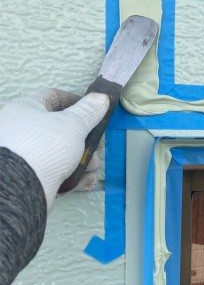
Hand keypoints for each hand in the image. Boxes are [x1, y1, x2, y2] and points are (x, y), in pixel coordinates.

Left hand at [0, 89, 109, 211]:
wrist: (20, 188)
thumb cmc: (43, 146)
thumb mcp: (73, 124)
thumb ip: (89, 111)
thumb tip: (101, 97)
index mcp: (26, 109)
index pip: (53, 97)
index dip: (76, 101)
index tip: (95, 110)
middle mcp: (23, 131)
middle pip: (63, 129)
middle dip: (86, 139)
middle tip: (98, 145)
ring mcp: (27, 156)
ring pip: (63, 153)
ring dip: (84, 159)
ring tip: (92, 166)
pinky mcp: (32, 177)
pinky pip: (58, 173)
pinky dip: (74, 176)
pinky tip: (85, 180)